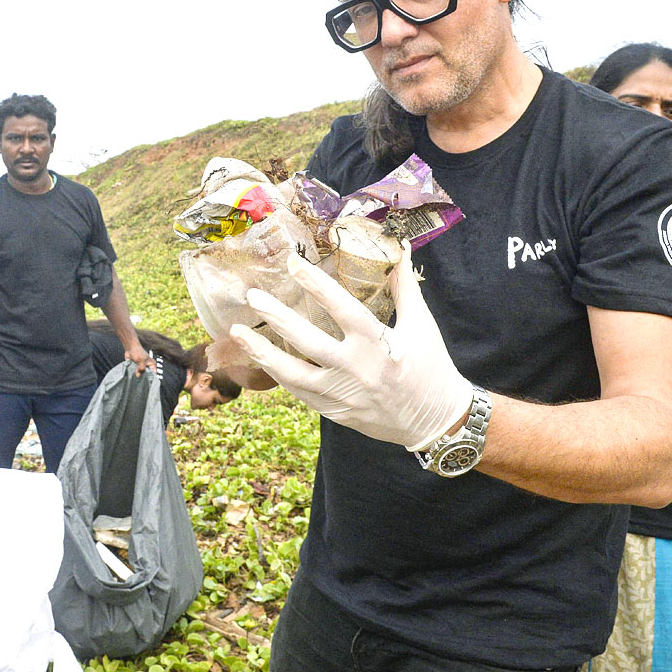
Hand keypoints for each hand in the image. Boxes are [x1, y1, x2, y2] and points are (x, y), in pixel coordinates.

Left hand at [125, 343, 155, 376]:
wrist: (130, 348)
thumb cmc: (137, 351)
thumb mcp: (141, 360)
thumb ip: (141, 368)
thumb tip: (138, 375)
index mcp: (152, 365)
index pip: (154, 374)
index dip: (151, 378)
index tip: (147, 382)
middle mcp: (147, 367)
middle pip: (147, 375)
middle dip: (143, 377)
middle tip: (140, 379)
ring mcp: (142, 368)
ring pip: (141, 375)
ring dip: (137, 375)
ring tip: (135, 376)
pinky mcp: (136, 369)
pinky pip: (135, 374)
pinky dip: (133, 374)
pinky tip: (132, 375)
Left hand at [229, 245, 471, 450]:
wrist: (435, 421)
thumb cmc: (430, 368)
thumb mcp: (422, 326)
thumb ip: (404, 288)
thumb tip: (399, 249)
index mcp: (379, 345)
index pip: (342, 309)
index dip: (316, 285)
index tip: (292, 263)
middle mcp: (356, 370)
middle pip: (308, 341)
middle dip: (277, 317)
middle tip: (252, 296)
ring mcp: (342, 394)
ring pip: (292, 373)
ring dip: (261, 351)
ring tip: (236, 331)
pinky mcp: (334, 411)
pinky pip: (297, 391)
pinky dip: (276, 373)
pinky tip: (258, 356)